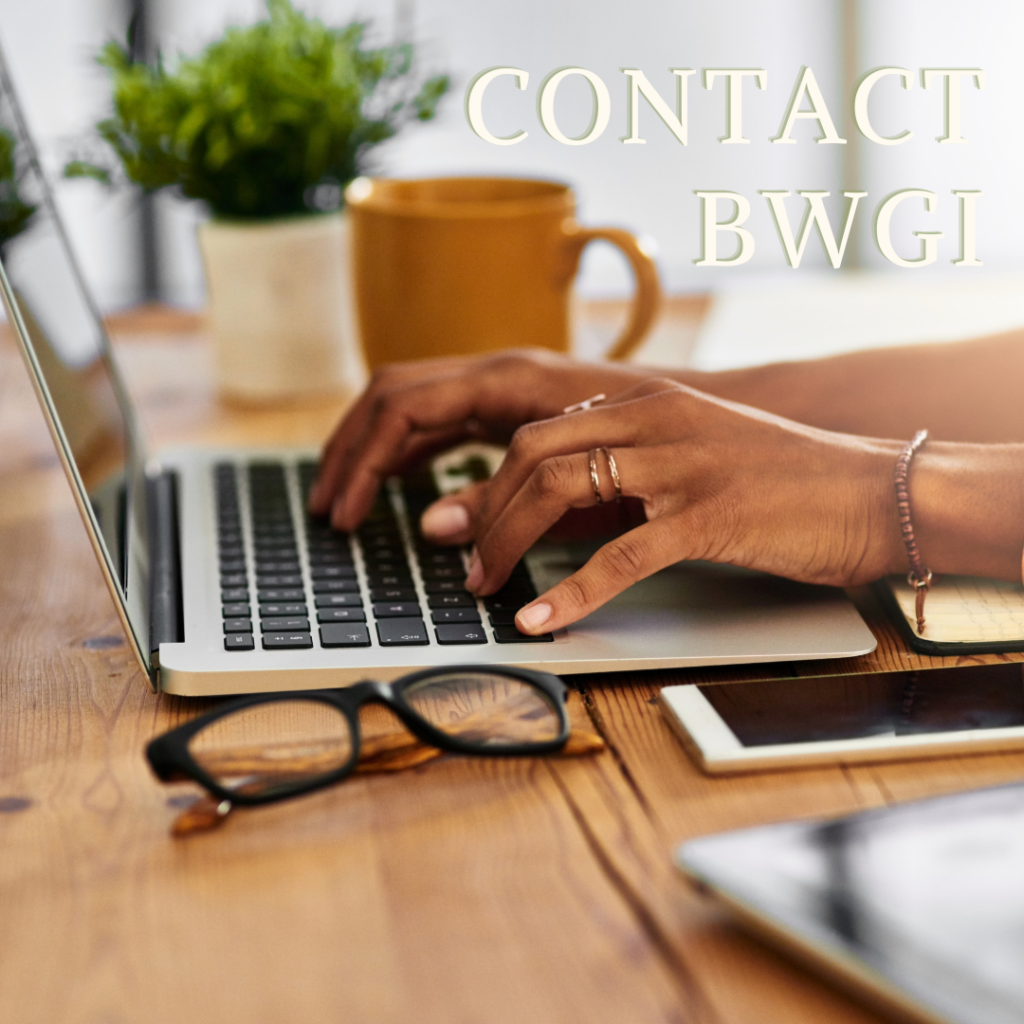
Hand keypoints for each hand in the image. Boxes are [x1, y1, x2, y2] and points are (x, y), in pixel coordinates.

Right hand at [309, 349, 660, 528]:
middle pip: (391, 395)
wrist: (700, 418)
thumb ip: (503, 500)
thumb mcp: (576, 482)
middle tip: (326, 508)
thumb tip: (432, 527)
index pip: (403, 407)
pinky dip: (406, 448)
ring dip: (369, 447)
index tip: (344, 512)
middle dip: (350, 449)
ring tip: (344, 498)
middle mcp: (495, 371)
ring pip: (408, 401)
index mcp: (506, 379)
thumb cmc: (651, 442)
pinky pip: (438, 417)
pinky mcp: (509, 405)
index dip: (364, 461)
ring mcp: (500, 384)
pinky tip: (395, 481)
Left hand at [423, 380, 905, 633]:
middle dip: (484, 509)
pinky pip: (619, 556)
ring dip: (507, 541)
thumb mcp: (698, 454)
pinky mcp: (708, 515)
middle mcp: (656, 419)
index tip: (459, 518)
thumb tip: (570, 502)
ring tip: (483, 584)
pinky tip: (540, 620)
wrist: (875, 490)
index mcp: (648, 402)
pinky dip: (569, 592)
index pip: (541, 431)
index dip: (490, 479)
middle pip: (534, 453)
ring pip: (561, 489)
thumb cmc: (787, 480)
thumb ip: (635, 465)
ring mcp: (681, 464)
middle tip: (459, 557)